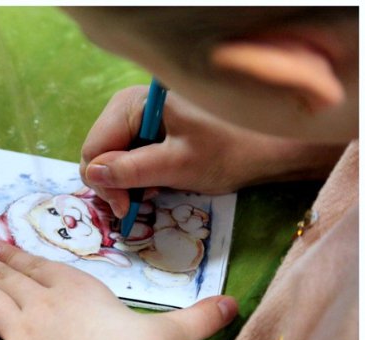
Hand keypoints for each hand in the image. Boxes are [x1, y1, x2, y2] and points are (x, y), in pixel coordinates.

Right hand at [81, 87, 344, 217]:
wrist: (274, 147)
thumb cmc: (230, 151)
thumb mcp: (176, 165)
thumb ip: (130, 170)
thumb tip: (92, 174)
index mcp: (135, 104)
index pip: (95, 148)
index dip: (104, 184)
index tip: (125, 208)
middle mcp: (134, 105)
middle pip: (100, 153)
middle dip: (113, 185)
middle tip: (134, 208)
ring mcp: (143, 117)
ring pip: (113, 159)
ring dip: (126, 184)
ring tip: (150, 196)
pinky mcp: (154, 131)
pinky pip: (130, 157)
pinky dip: (138, 177)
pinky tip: (156, 186)